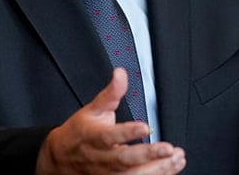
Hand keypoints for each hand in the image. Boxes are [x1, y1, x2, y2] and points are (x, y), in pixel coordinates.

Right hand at [35, 68, 185, 174]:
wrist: (62, 158)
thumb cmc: (80, 132)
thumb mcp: (92, 109)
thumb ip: (111, 93)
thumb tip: (121, 74)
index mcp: (94, 137)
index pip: (110, 136)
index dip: (128, 133)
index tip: (146, 127)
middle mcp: (101, 158)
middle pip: (124, 160)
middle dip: (148, 155)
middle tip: (168, 148)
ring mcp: (108, 173)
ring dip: (157, 169)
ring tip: (176, 158)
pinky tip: (171, 167)